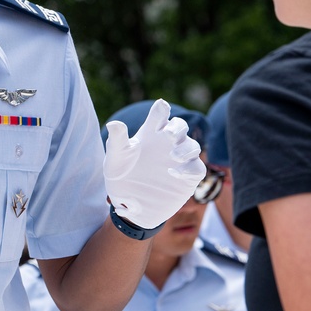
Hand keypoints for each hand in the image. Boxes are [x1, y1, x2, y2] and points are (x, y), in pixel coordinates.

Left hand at [103, 99, 205, 228]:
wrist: (128, 203)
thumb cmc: (121, 175)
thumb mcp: (116, 158)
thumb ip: (117, 140)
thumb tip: (113, 123)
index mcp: (150, 133)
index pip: (159, 115)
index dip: (161, 109)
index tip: (161, 106)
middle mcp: (167, 143)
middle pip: (180, 126)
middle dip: (178, 127)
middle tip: (169, 134)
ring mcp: (179, 159)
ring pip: (193, 146)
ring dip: (186, 148)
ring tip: (173, 156)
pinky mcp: (188, 177)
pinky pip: (197, 168)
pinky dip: (191, 169)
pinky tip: (175, 173)